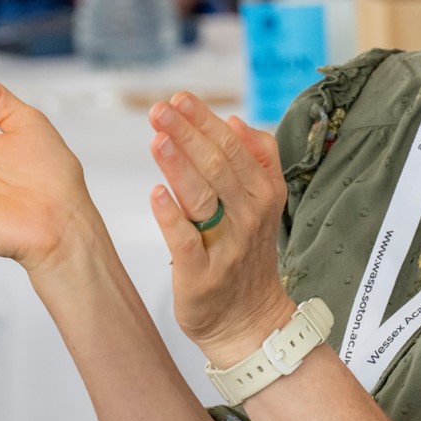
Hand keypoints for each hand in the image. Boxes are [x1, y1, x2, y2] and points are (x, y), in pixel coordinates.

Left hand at [145, 91, 294, 366]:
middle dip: (189, 133)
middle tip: (162, 109)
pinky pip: (186, 243)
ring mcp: (227, 247)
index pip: (235, 146)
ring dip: (179, 165)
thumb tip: (236, 121)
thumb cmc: (247, 257)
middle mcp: (249, 216)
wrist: (250, 323)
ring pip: (204, 198)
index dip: (206, 120)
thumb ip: (257, 160)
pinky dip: (171, 217)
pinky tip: (155, 194)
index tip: (180, 98)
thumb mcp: (265, 204)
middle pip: (219, 166)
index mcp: (264, 193)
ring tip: (158, 137)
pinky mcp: (202, 277)